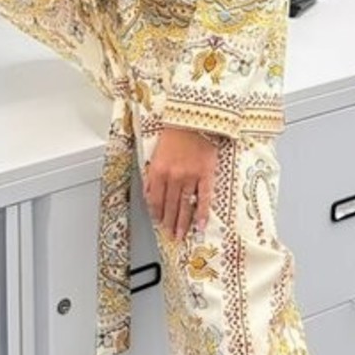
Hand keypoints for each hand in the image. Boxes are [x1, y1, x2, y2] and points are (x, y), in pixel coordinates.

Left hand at [144, 126, 216, 241]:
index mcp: (158, 170)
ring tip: (181, 235)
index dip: (157, 214)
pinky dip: (202, 213)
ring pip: (185, 205)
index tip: (158, 223)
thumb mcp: (156, 153)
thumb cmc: (175, 133)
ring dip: (182, 223)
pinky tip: (200, 225)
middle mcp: (173, 176)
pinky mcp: (206, 174)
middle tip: (170, 236)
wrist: (194, 119)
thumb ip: (152, 175)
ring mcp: (190, 177)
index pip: (155, 199)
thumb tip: (149, 194)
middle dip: (169, 223)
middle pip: (170, 206)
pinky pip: (204, 198)